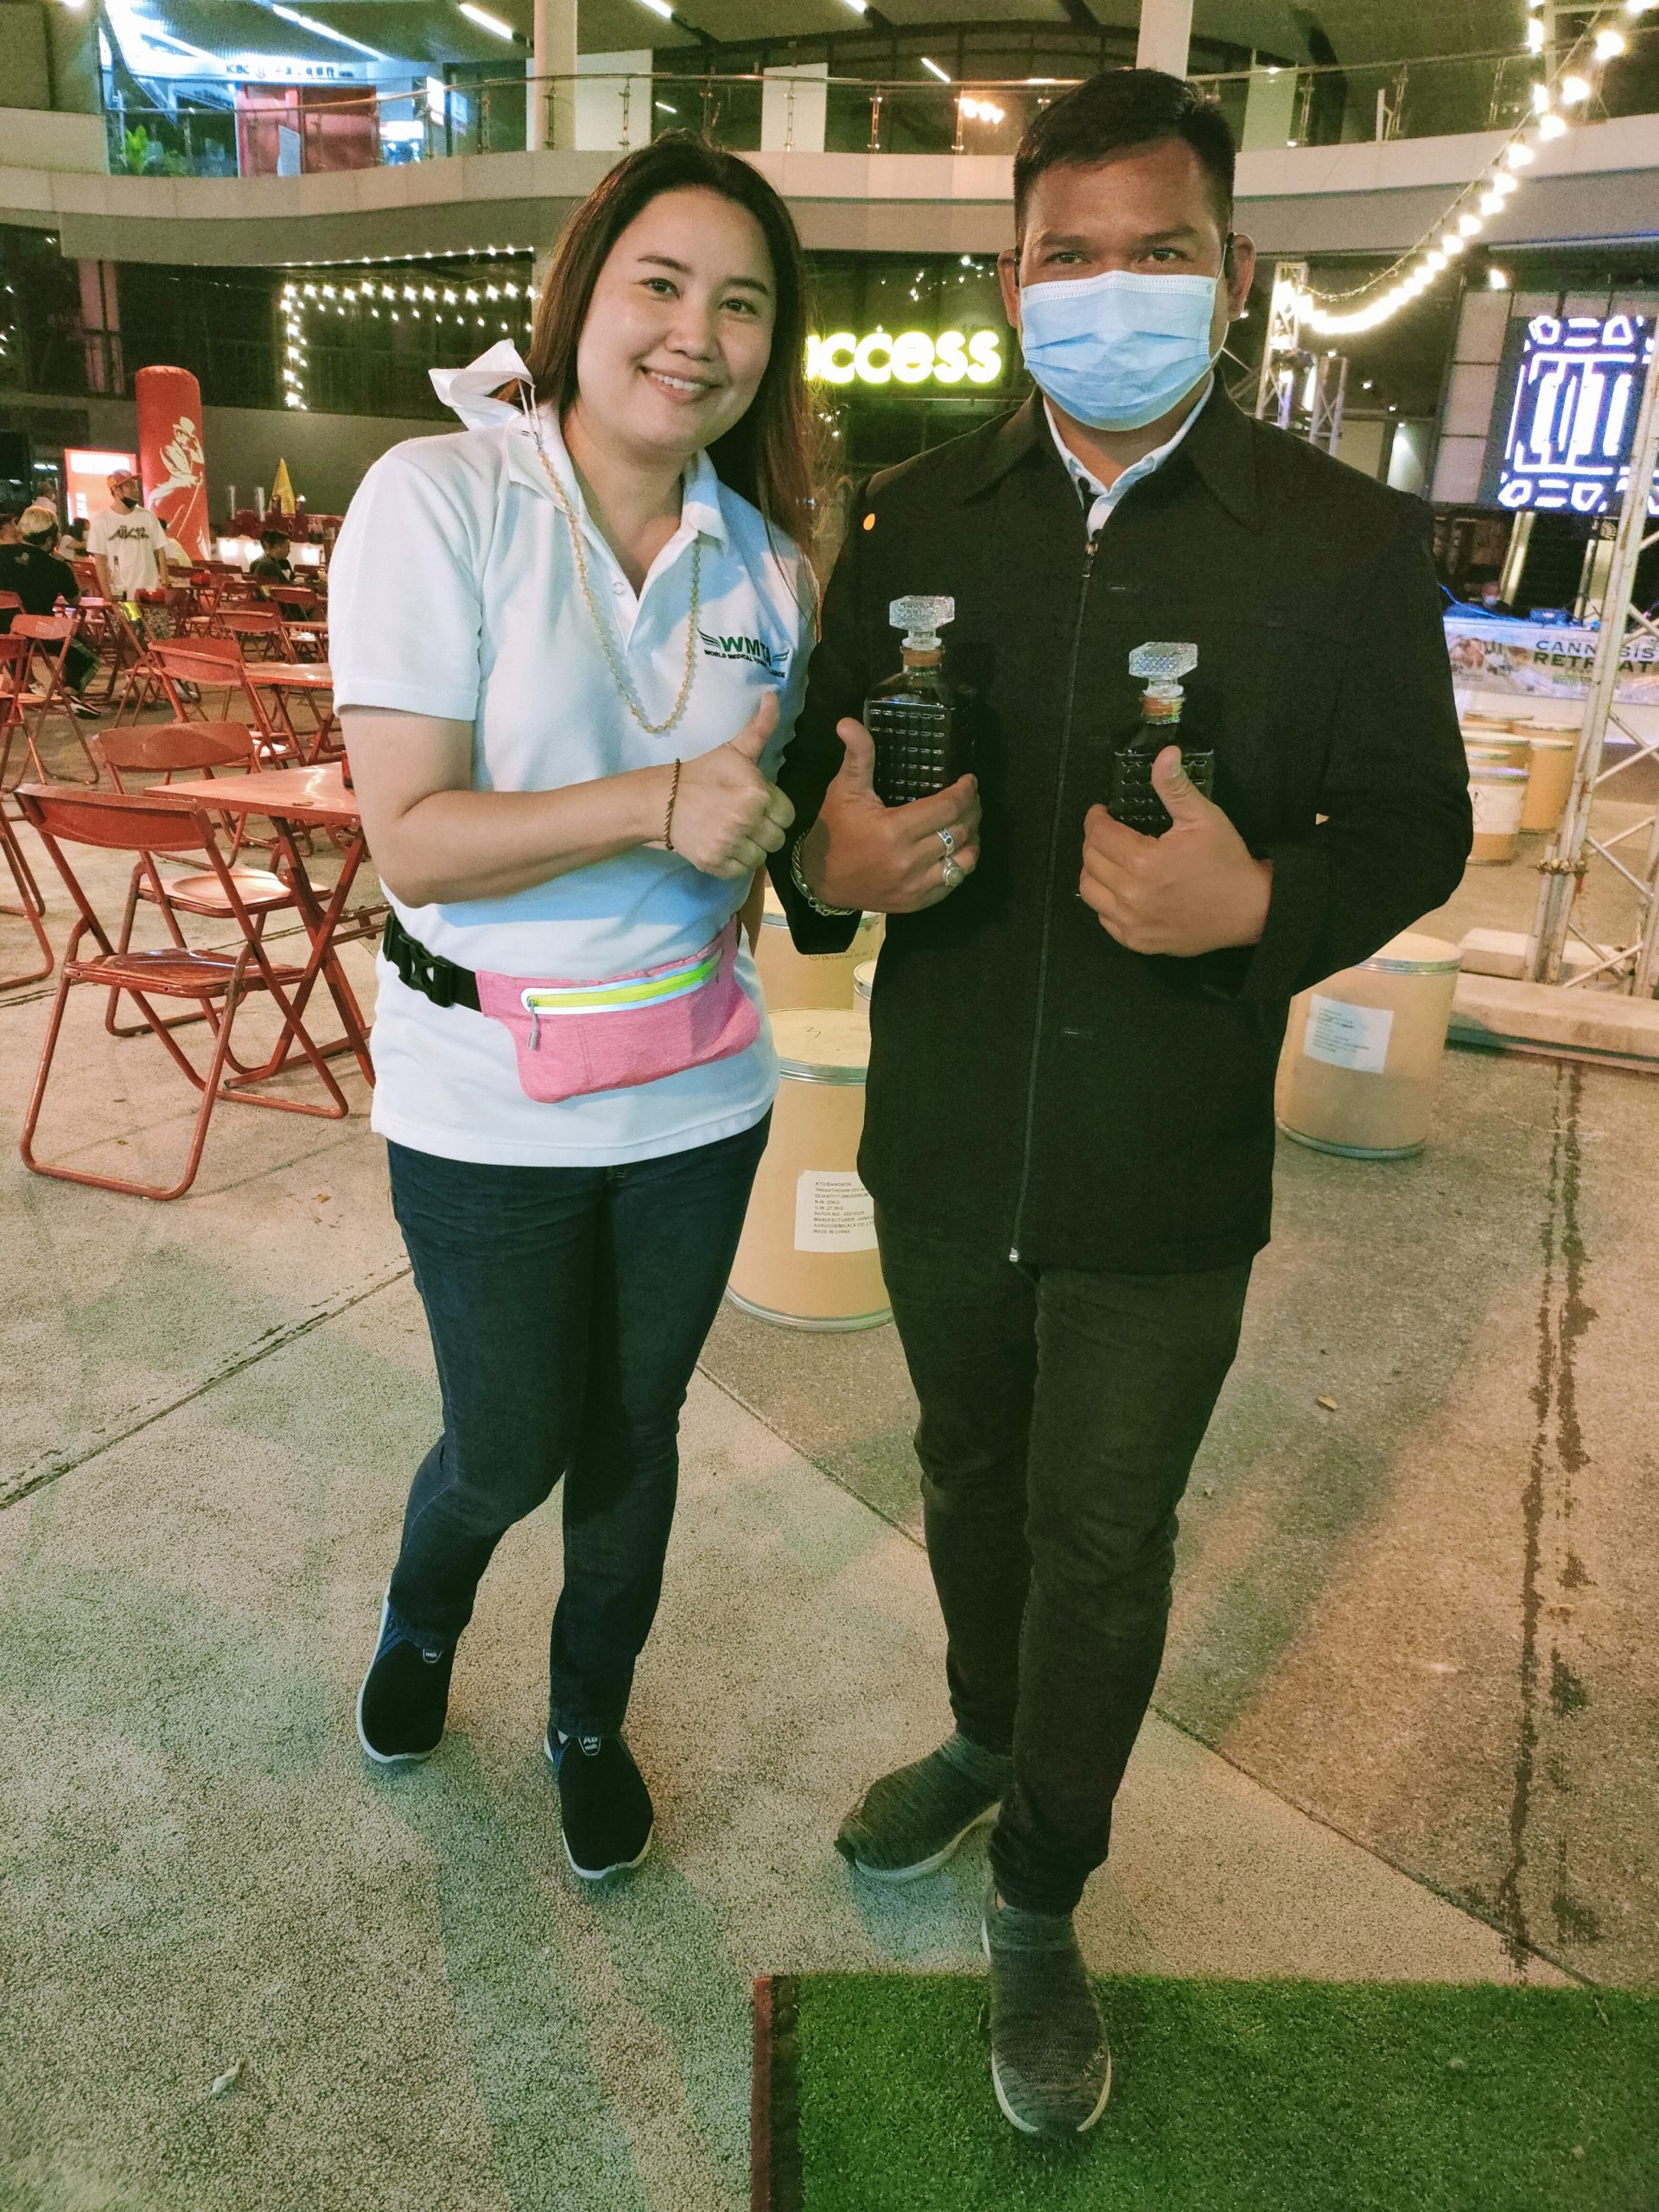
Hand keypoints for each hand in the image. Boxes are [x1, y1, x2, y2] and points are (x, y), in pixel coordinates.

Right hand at [668, 692, 794, 881]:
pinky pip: (741, 871)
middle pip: (777, 839)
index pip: (787, 815)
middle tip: (742, 819)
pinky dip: (733, 862)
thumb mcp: (734, 750)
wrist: (661, 800)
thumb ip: (761, 728)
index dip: (773, 810)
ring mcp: (730, 844)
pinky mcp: (716, 863)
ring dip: (750, 847)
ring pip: (761, 857)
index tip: (755, 804)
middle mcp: (747, 821)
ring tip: (732, 832)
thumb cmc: (703, 774)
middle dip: (763, 830)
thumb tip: (773, 695)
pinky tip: (721, 844)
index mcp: (758, 794)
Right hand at [797, 718, 980, 913]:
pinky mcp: (917, 902)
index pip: (948, 807)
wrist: (821, 880)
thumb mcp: (844, 790)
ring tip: (969, 823)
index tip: (969, 781)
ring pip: (964, 860)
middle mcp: (910, 861)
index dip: (966, 791)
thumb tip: (849, 722)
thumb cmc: (835, 831)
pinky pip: (953, 883)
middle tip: (971, 798)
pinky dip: (961, 865)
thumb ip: (857, 756)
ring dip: (973, 839)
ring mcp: (915, 886)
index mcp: (895, 830)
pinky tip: (958, 850)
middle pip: (961, 831)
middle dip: (973, 810)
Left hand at [1080, 746, 1271, 955]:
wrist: (1249, 911)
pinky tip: (1121, 890)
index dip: (1095, 818)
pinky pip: (1103, 919)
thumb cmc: (1226, 860)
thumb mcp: (1204, 817)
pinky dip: (1105, 902)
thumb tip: (1165, 753)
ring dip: (1093, 871)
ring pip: (1089, 891)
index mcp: (1143, 859)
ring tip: (1110, 860)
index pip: (1098, 834)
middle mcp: (1130, 894)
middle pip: (1089, 861)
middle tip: (1108, 834)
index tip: (1101, 813)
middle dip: (1094, 842)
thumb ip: (1176, 787)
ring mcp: (1131, 922)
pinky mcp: (1137, 941)